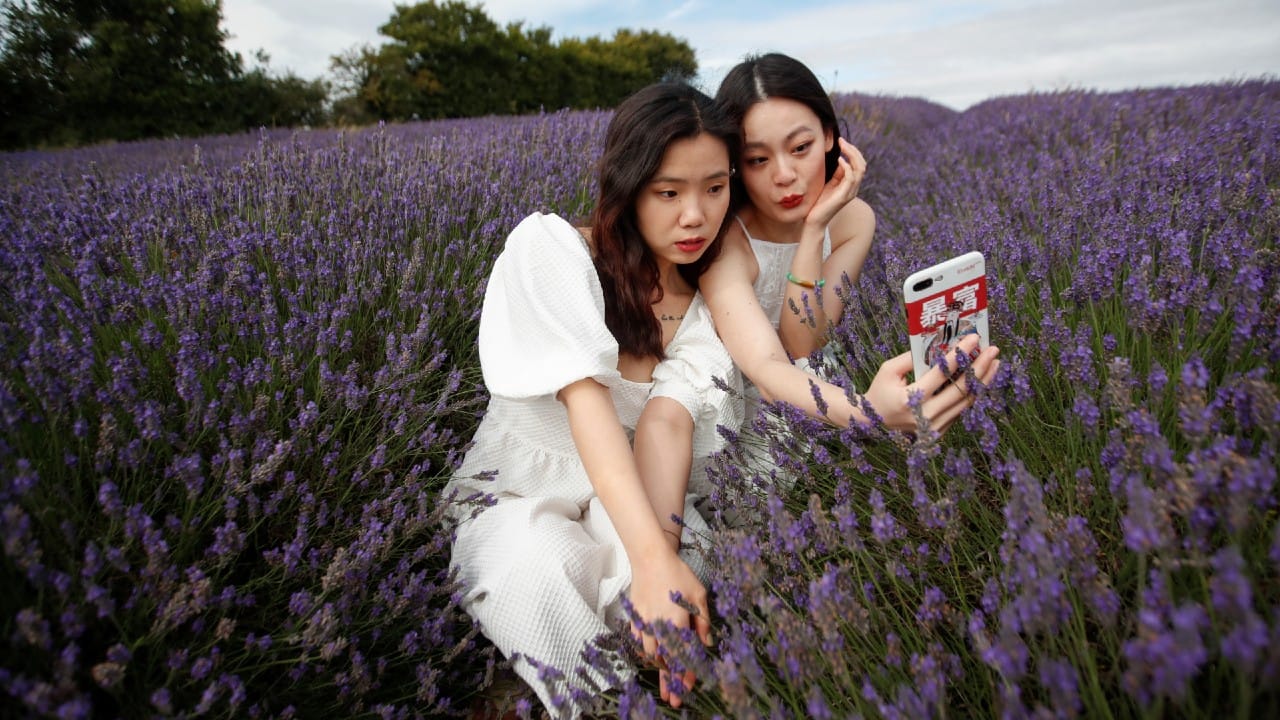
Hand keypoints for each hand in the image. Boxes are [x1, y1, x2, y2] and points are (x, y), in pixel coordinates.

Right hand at [628, 551, 711, 707]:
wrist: (649, 558)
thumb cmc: (677, 574)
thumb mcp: (699, 595)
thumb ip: (703, 620)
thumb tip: (706, 642)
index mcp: (677, 623)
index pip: (683, 656)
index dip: (687, 674)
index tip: (689, 687)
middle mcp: (659, 627)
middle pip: (665, 661)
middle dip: (670, 682)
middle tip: (672, 699)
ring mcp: (645, 623)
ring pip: (650, 653)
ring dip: (658, 667)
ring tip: (664, 680)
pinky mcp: (635, 617)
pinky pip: (639, 640)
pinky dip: (645, 651)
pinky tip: (650, 656)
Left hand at [805, 138, 865, 229]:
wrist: (814, 221)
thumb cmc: (819, 203)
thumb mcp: (829, 184)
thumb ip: (837, 174)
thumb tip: (840, 158)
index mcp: (851, 185)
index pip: (859, 164)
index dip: (852, 151)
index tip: (841, 141)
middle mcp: (853, 188)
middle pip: (862, 164)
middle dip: (853, 150)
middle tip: (842, 141)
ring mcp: (850, 193)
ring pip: (860, 169)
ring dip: (851, 155)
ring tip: (842, 146)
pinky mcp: (843, 196)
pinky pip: (850, 178)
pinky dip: (847, 167)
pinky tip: (839, 160)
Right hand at [862, 334, 1000, 433]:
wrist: (873, 423)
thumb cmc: (880, 392)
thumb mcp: (888, 370)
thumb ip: (911, 358)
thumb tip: (939, 345)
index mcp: (909, 399)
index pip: (941, 373)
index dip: (960, 354)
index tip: (974, 338)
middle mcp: (925, 416)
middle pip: (961, 389)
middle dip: (979, 366)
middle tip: (993, 350)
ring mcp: (935, 426)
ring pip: (966, 402)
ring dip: (983, 381)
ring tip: (994, 363)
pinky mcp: (941, 431)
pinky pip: (961, 410)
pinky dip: (974, 393)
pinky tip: (982, 379)